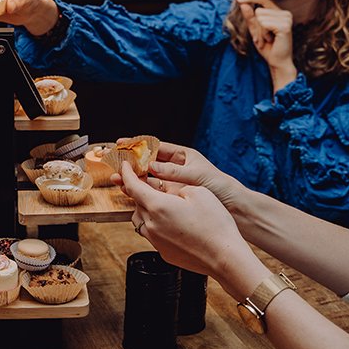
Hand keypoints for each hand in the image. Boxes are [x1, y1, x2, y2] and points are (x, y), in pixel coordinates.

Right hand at [111, 141, 244, 211]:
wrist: (234, 207)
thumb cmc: (220, 187)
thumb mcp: (196, 176)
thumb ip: (173, 172)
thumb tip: (151, 166)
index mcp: (183, 156)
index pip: (156, 146)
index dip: (138, 144)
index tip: (122, 142)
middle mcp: (176, 168)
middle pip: (148, 162)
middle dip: (131, 162)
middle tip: (113, 161)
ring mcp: (173, 182)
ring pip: (148, 178)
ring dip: (133, 179)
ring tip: (116, 180)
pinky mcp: (173, 197)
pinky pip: (154, 192)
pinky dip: (142, 191)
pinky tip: (130, 192)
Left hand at [120, 162, 261, 290]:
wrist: (225, 258)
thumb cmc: (215, 225)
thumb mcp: (199, 192)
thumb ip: (177, 187)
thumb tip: (170, 192)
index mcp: (158, 206)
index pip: (132, 186)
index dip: (127, 173)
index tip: (125, 167)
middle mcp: (151, 224)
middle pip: (136, 203)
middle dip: (139, 192)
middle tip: (147, 184)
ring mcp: (156, 241)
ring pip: (141, 220)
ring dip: (146, 209)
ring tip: (161, 204)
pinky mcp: (163, 253)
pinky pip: (152, 234)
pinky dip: (156, 225)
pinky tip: (172, 223)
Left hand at [236, 0, 297, 90]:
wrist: (277, 62)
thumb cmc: (268, 47)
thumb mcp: (255, 30)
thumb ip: (250, 17)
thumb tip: (243, 3)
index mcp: (279, 12)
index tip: (238, 0)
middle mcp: (285, 13)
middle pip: (259, 11)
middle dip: (257, 27)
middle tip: (264, 38)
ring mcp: (286, 19)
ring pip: (260, 18)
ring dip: (260, 32)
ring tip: (268, 40)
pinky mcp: (285, 26)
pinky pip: (264, 24)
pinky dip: (263, 34)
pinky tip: (271, 40)